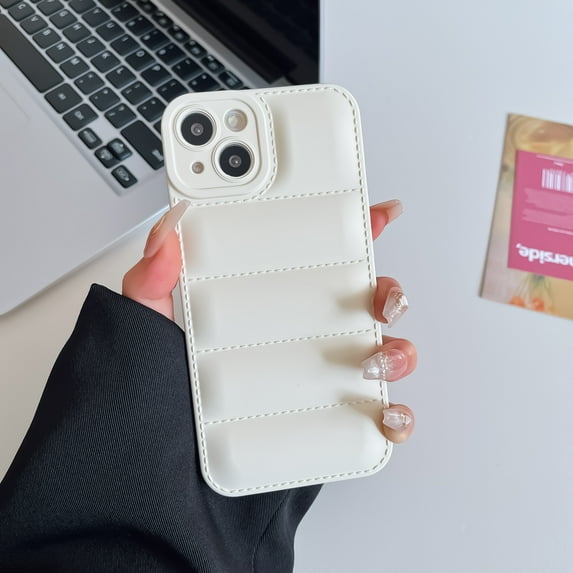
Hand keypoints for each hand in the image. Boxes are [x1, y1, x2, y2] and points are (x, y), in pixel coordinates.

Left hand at [123, 199, 416, 442]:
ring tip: (376, 358)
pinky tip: (386, 412)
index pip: (321, 257)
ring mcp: (323, 378)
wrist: (166, 466)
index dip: (355, 231)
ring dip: (398, 350)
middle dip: (389, 291)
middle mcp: (304, 335)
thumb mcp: (151, 324)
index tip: (376, 213)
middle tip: (380, 297)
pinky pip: (380, 418)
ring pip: (384, 353)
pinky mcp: (332, 422)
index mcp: (273, 301)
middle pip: (366, 301)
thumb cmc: (163, 391)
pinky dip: (398, 416)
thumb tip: (167, 234)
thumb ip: (152, 279)